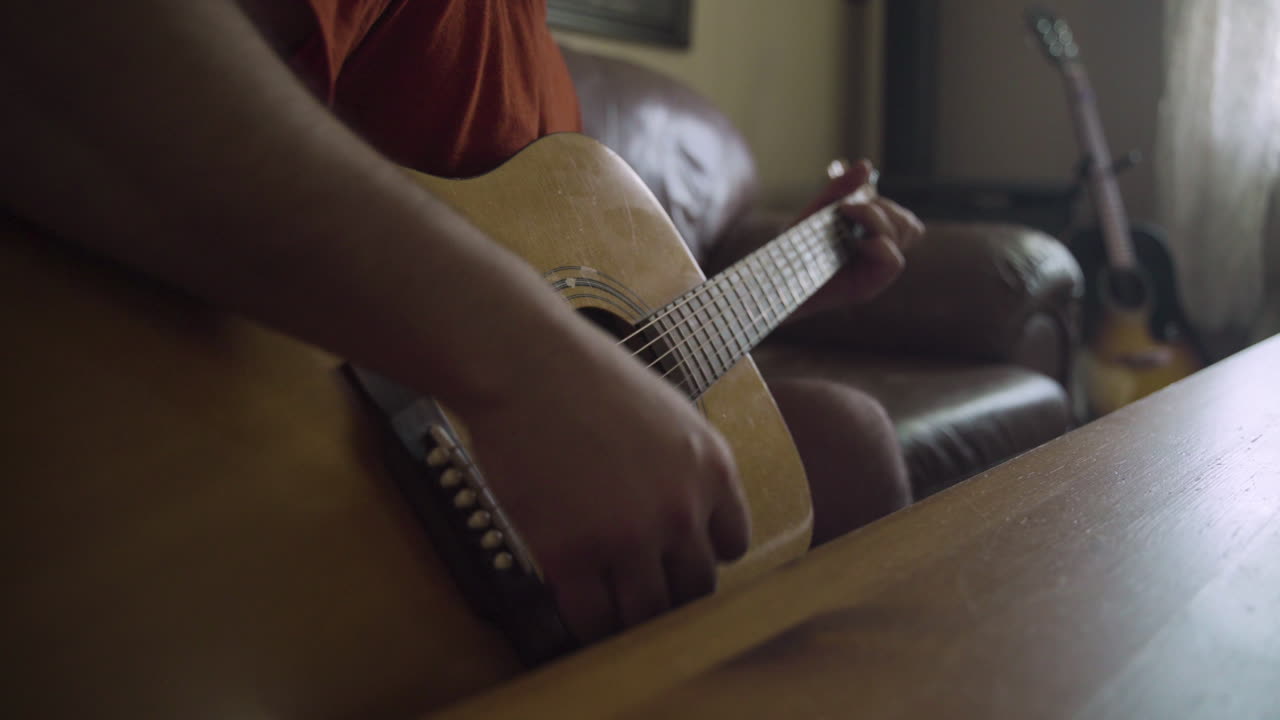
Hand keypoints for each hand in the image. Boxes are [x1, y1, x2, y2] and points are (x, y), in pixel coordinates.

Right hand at [460, 333, 750, 642]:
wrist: (526, 368)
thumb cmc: (588, 380)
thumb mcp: (670, 415)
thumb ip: (688, 469)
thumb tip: (690, 515)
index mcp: (713, 470)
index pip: (732, 545)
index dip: (702, 556)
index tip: (677, 560)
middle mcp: (681, 510)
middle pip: (695, 588)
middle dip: (671, 595)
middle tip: (644, 596)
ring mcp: (628, 537)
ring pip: (648, 614)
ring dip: (632, 621)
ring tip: (613, 618)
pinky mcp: (572, 556)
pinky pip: (593, 619)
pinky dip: (589, 628)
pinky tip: (580, 617)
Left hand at [798, 159, 924, 306]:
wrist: (777, 277)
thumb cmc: (794, 246)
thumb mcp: (817, 209)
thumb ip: (841, 187)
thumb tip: (866, 164)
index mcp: (868, 234)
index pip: (898, 214)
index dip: (880, 200)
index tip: (845, 198)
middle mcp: (877, 251)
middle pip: (907, 222)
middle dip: (881, 207)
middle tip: (847, 208)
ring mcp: (875, 268)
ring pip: (906, 234)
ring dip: (878, 220)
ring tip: (847, 223)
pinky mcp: (869, 286)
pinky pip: (895, 261)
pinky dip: (878, 245)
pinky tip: (855, 244)